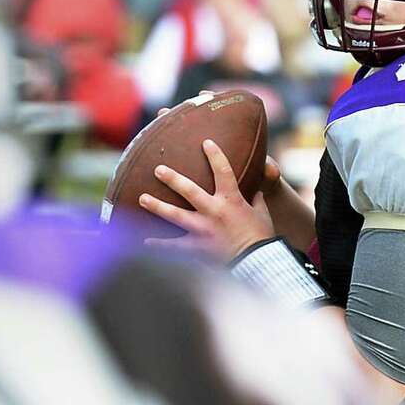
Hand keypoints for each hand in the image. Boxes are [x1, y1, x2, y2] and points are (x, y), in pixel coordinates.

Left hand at [139, 139, 275, 261]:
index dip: (215, 155)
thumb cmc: (261, 237)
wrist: (257, 262)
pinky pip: (174, 245)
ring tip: (142, 198)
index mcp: (232, 200)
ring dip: (157, 206)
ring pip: (175, 215)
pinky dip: (159, 244)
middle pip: (188, 190)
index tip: (206, 142)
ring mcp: (203, 229)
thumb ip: (257, 200)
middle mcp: (214, 211)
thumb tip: (258, 191)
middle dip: (172, 178)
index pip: (223, 170)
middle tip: (158, 169)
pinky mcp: (197, 247)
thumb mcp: (262, 215)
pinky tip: (144, 241)